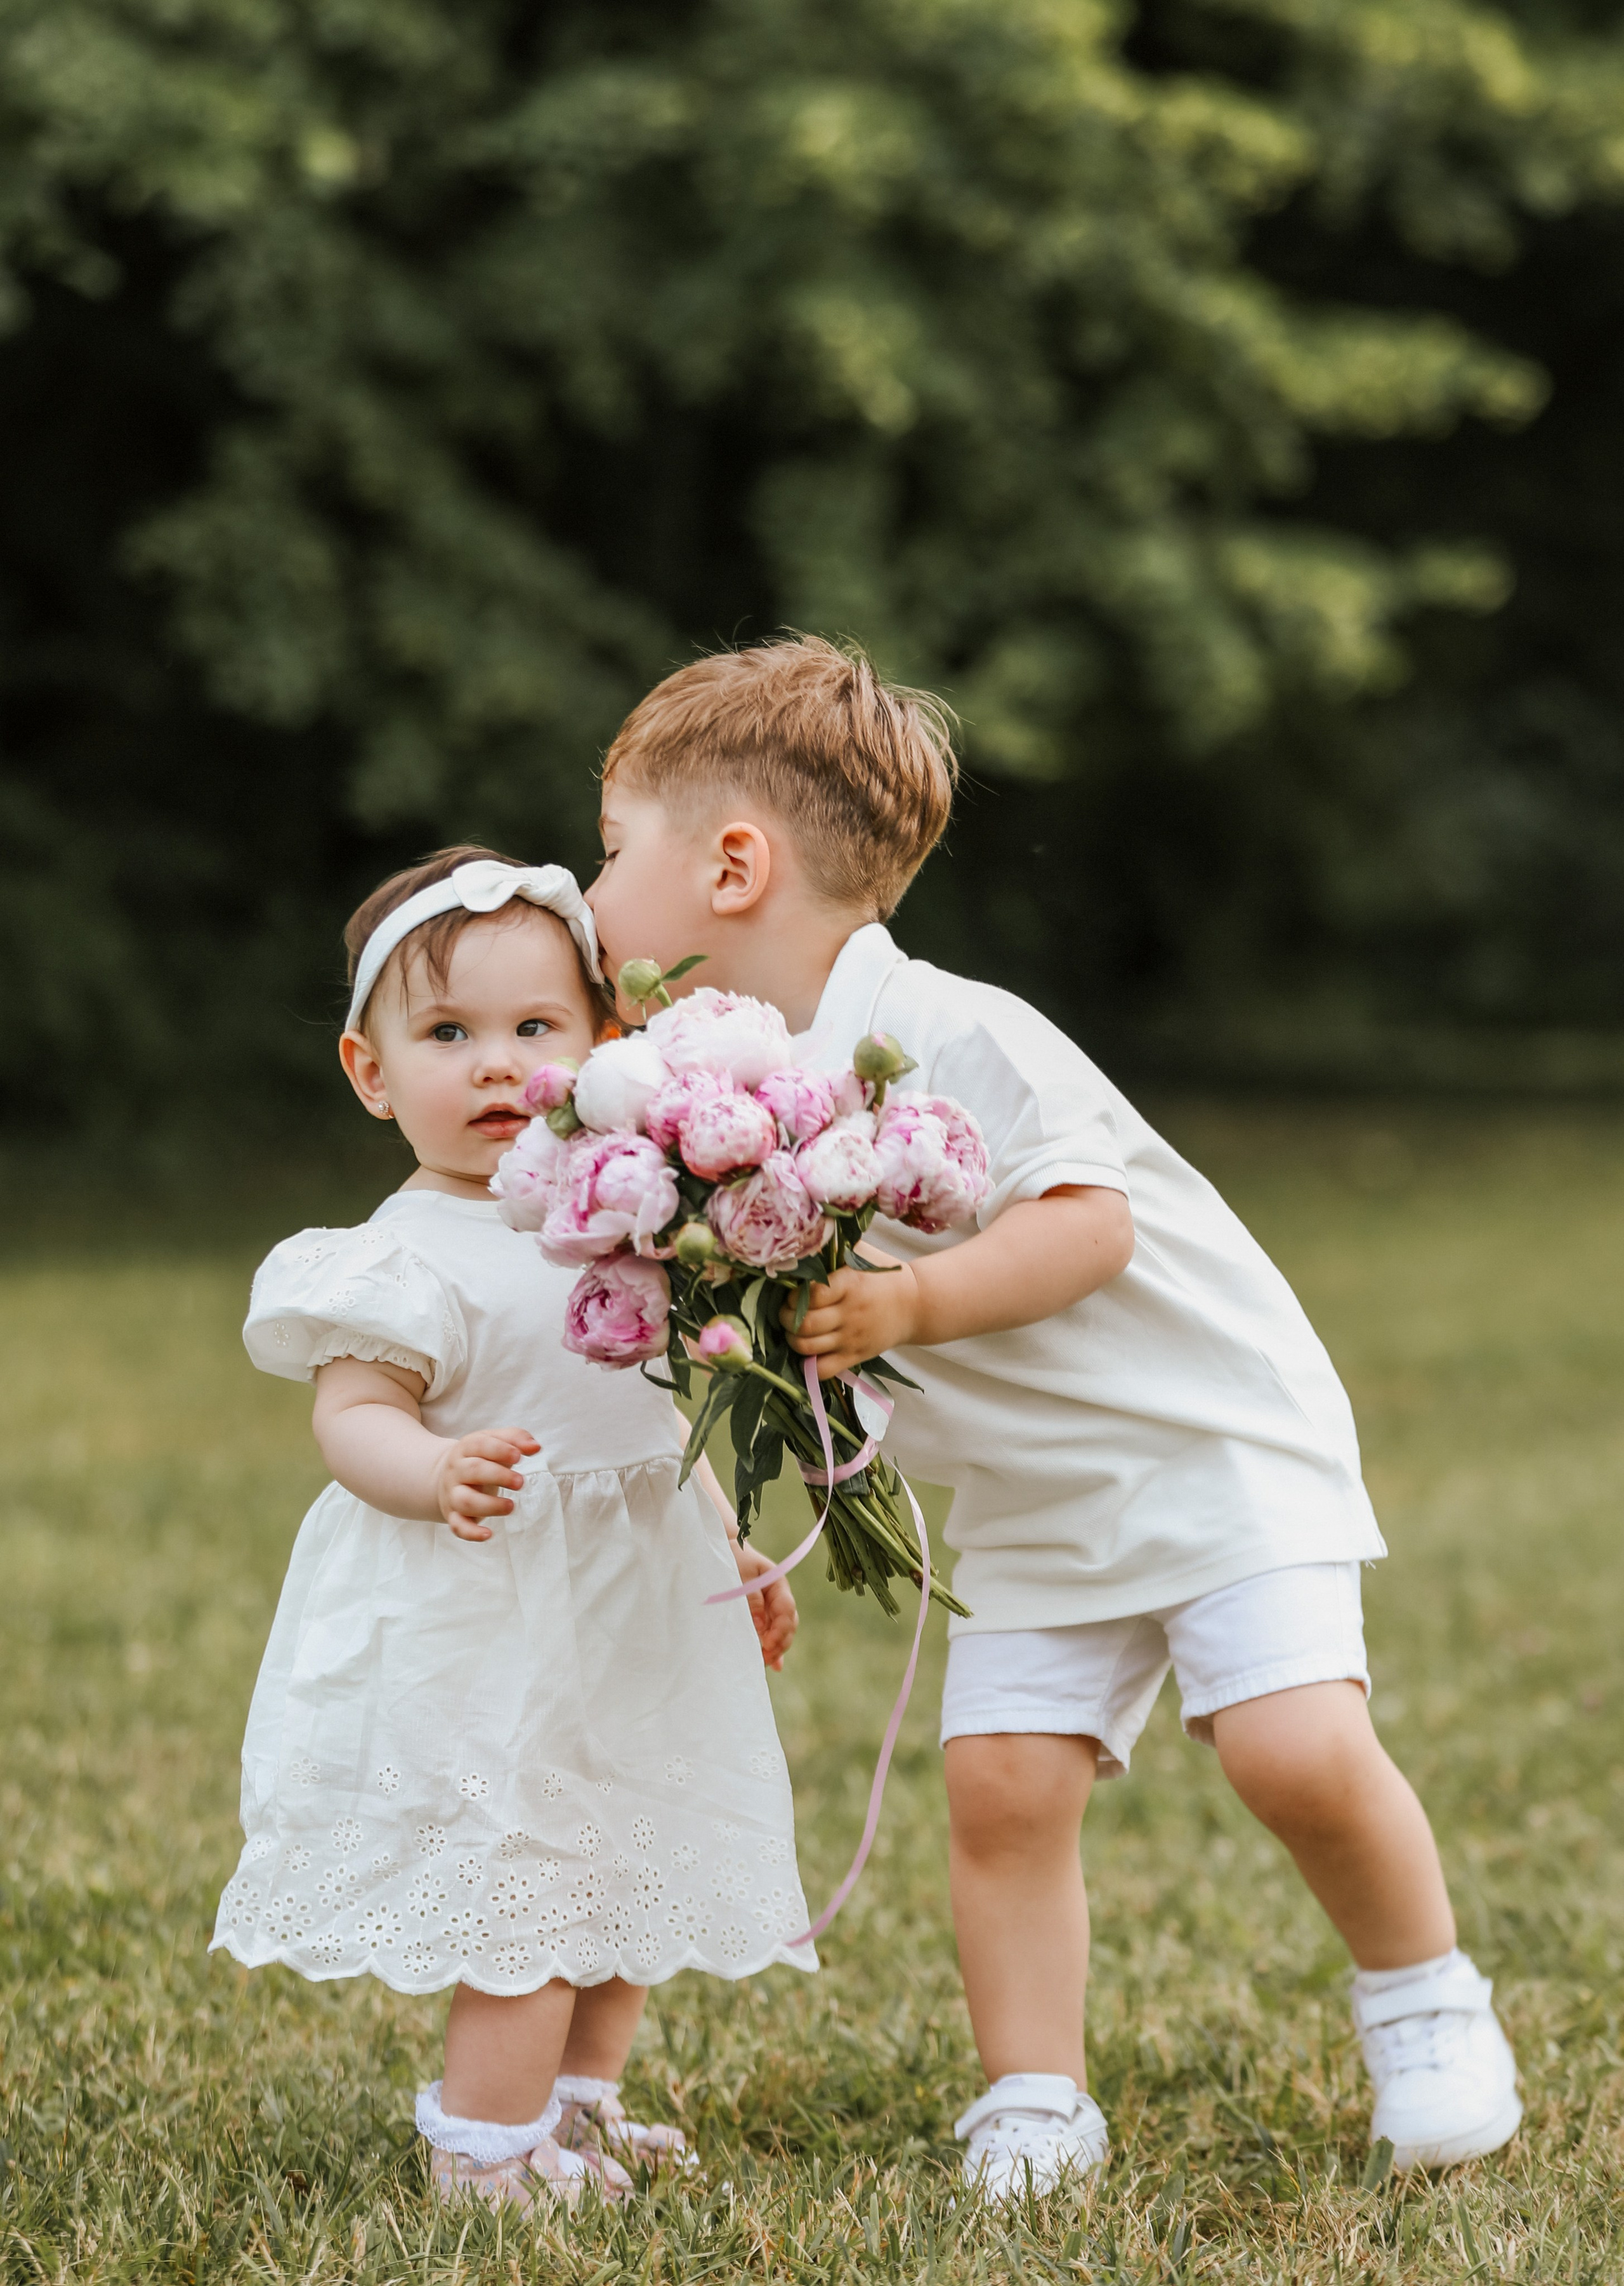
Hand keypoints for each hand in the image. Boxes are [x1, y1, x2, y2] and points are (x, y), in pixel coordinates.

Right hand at [434, 1427, 539, 1540]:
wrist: (443, 1478)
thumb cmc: (479, 1458)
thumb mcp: (494, 1442)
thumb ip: (516, 1439)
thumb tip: (536, 1447)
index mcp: (466, 1449)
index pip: (480, 1445)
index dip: (500, 1450)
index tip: (519, 1456)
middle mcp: (456, 1471)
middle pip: (473, 1470)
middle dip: (499, 1475)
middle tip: (520, 1482)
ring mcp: (453, 1494)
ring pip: (465, 1501)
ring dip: (490, 1505)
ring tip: (511, 1506)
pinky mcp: (453, 1515)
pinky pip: (458, 1526)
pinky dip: (471, 1533)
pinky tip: (488, 1535)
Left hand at [731, 1537, 797, 1669]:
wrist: (724, 1551)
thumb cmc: (732, 1558)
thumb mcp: (740, 1573)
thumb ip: (751, 1598)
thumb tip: (759, 1626)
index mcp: (777, 1584)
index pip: (787, 1610)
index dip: (780, 1629)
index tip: (767, 1643)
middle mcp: (779, 1598)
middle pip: (789, 1624)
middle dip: (779, 1643)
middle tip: (764, 1658)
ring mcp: (772, 1608)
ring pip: (782, 1632)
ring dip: (776, 1648)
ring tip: (764, 1663)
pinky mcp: (763, 1617)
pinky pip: (772, 1635)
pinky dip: (774, 1649)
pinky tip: (774, 1666)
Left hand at [782, 1256, 921, 1379]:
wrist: (916, 1304)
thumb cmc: (884, 1275)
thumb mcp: (862, 1254)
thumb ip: (833, 1248)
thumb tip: (801, 1243)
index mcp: (850, 1284)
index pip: (812, 1295)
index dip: (794, 1296)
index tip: (793, 1294)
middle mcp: (849, 1313)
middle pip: (804, 1324)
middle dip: (785, 1318)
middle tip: (787, 1312)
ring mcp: (852, 1337)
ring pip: (807, 1347)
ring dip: (792, 1339)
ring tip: (794, 1330)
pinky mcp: (855, 1356)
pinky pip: (823, 1370)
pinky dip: (808, 1364)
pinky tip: (808, 1351)